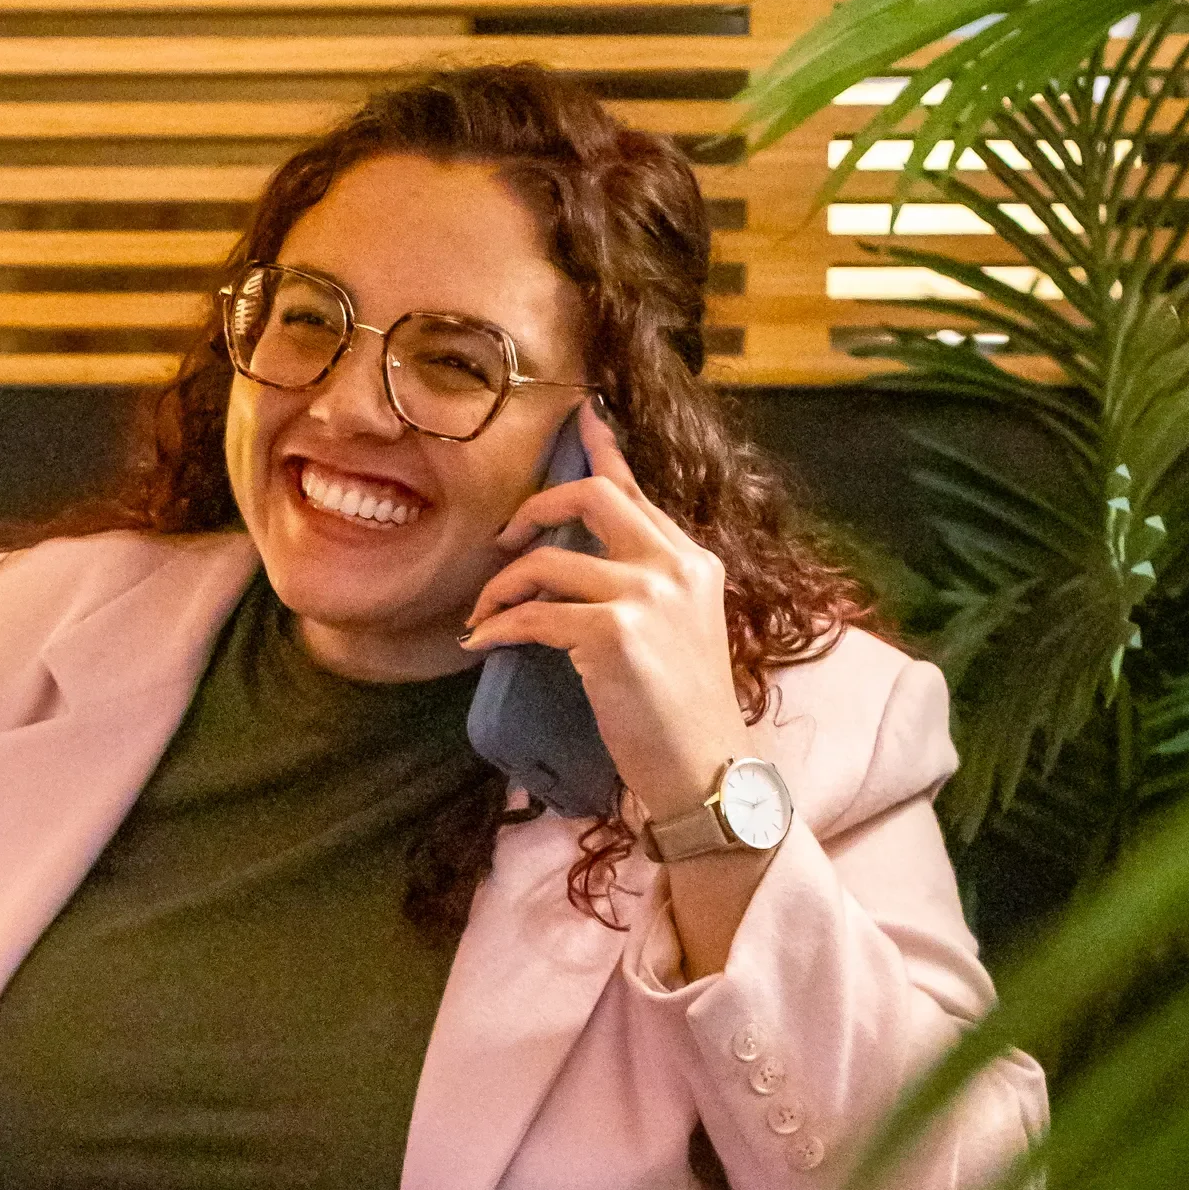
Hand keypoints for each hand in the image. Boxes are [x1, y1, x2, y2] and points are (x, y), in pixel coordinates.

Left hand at [459, 399, 748, 829]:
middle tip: (502, 541)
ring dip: (501, 586)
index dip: (601, 451)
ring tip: (483, 615)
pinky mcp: (615, 635)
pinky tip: (481, 643)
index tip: (580, 418)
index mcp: (692, 562)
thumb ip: (645, 589)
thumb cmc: (685, 717)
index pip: (636, 492)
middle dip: (533, 509)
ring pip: (549, 559)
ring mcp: (647, 597)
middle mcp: (674, 566)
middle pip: (590, 497)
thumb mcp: (680, 634)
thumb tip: (580, 569)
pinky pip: (534, 614)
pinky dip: (499, 627)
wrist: (707, 772)